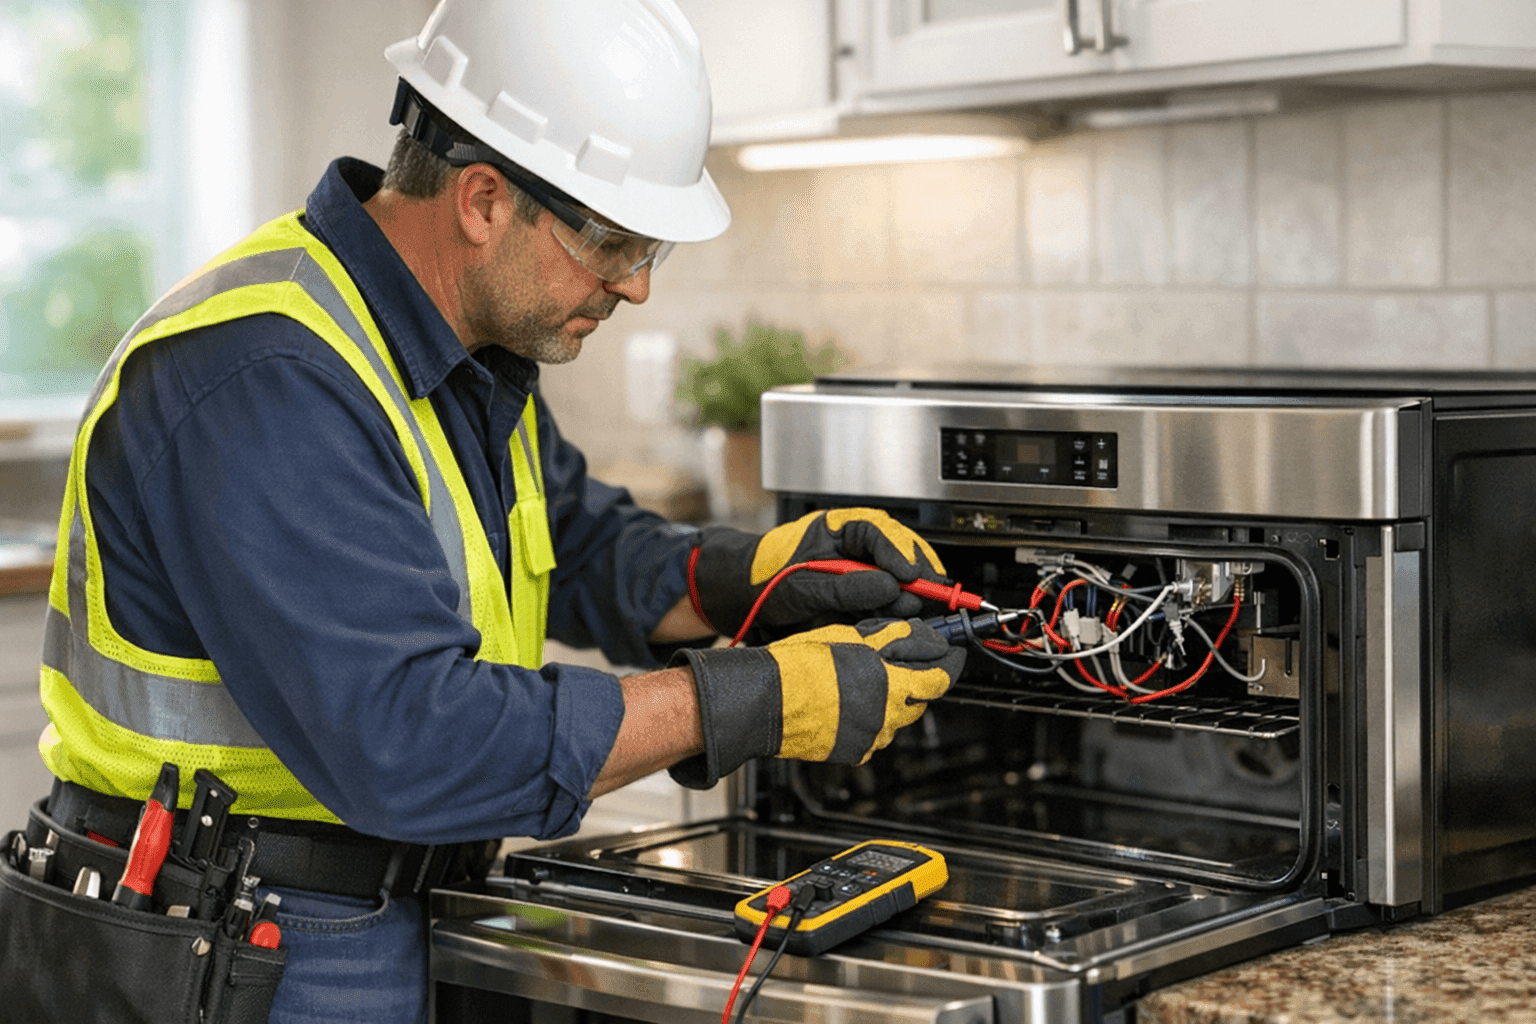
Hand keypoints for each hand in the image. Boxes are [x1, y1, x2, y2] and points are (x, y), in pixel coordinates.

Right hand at [668, 618, 965, 788]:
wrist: (765, 700)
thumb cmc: (801, 665)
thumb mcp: (853, 637)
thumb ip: (896, 639)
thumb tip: (927, 636)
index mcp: (890, 684)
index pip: (940, 679)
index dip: (948, 662)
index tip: (950, 652)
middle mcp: (886, 717)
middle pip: (921, 700)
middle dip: (917, 680)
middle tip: (899, 661)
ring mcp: (871, 738)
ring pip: (898, 718)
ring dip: (892, 700)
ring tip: (861, 681)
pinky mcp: (854, 752)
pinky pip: (874, 734)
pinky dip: (870, 718)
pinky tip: (847, 702)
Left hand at [691, 509, 948, 638]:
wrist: (747, 597)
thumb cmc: (767, 579)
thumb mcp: (804, 586)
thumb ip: (846, 588)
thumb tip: (890, 587)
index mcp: (839, 528)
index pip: (878, 533)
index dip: (899, 554)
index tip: (912, 575)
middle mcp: (855, 546)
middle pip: (898, 553)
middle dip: (917, 574)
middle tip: (932, 595)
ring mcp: (860, 570)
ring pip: (897, 577)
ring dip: (910, 594)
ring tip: (918, 612)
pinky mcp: (862, 595)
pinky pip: (887, 599)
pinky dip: (898, 609)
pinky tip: (906, 620)